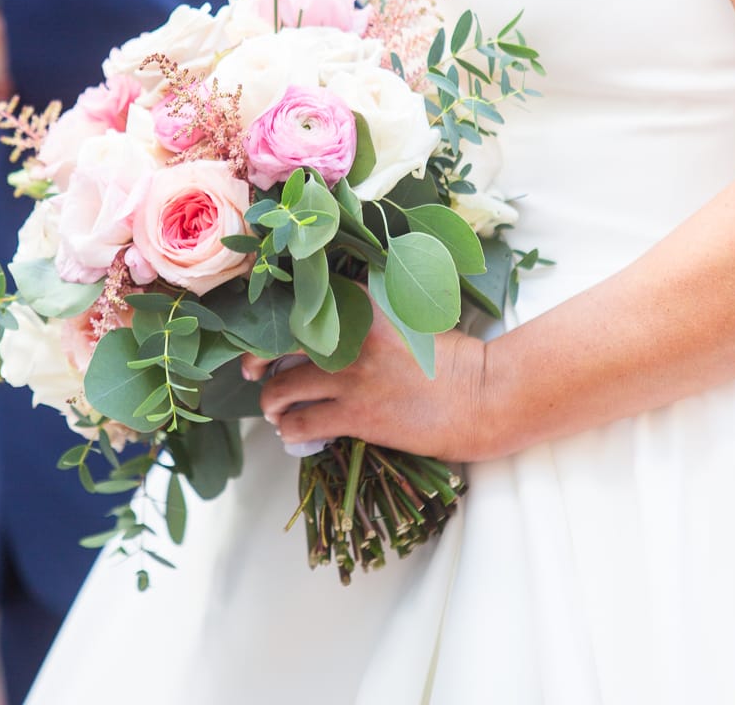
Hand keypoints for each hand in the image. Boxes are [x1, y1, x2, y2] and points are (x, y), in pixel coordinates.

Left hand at [242, 309, 487, 462]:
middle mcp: (349, 333)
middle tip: (254, 371)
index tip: (264, 333)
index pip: (297, 302)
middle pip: (276, 343)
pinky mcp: (356, 415)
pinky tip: (295, 433)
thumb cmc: (448, 357)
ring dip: (271, 402)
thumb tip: (328, 315)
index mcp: (362, 301)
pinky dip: (290, 431)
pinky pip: (300, 424)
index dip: (270, 320)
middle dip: (255, 359)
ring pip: (280, 388)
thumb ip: (368, 309)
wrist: (480, 396)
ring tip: (277, 408)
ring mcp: (350, 375)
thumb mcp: (408, 315)